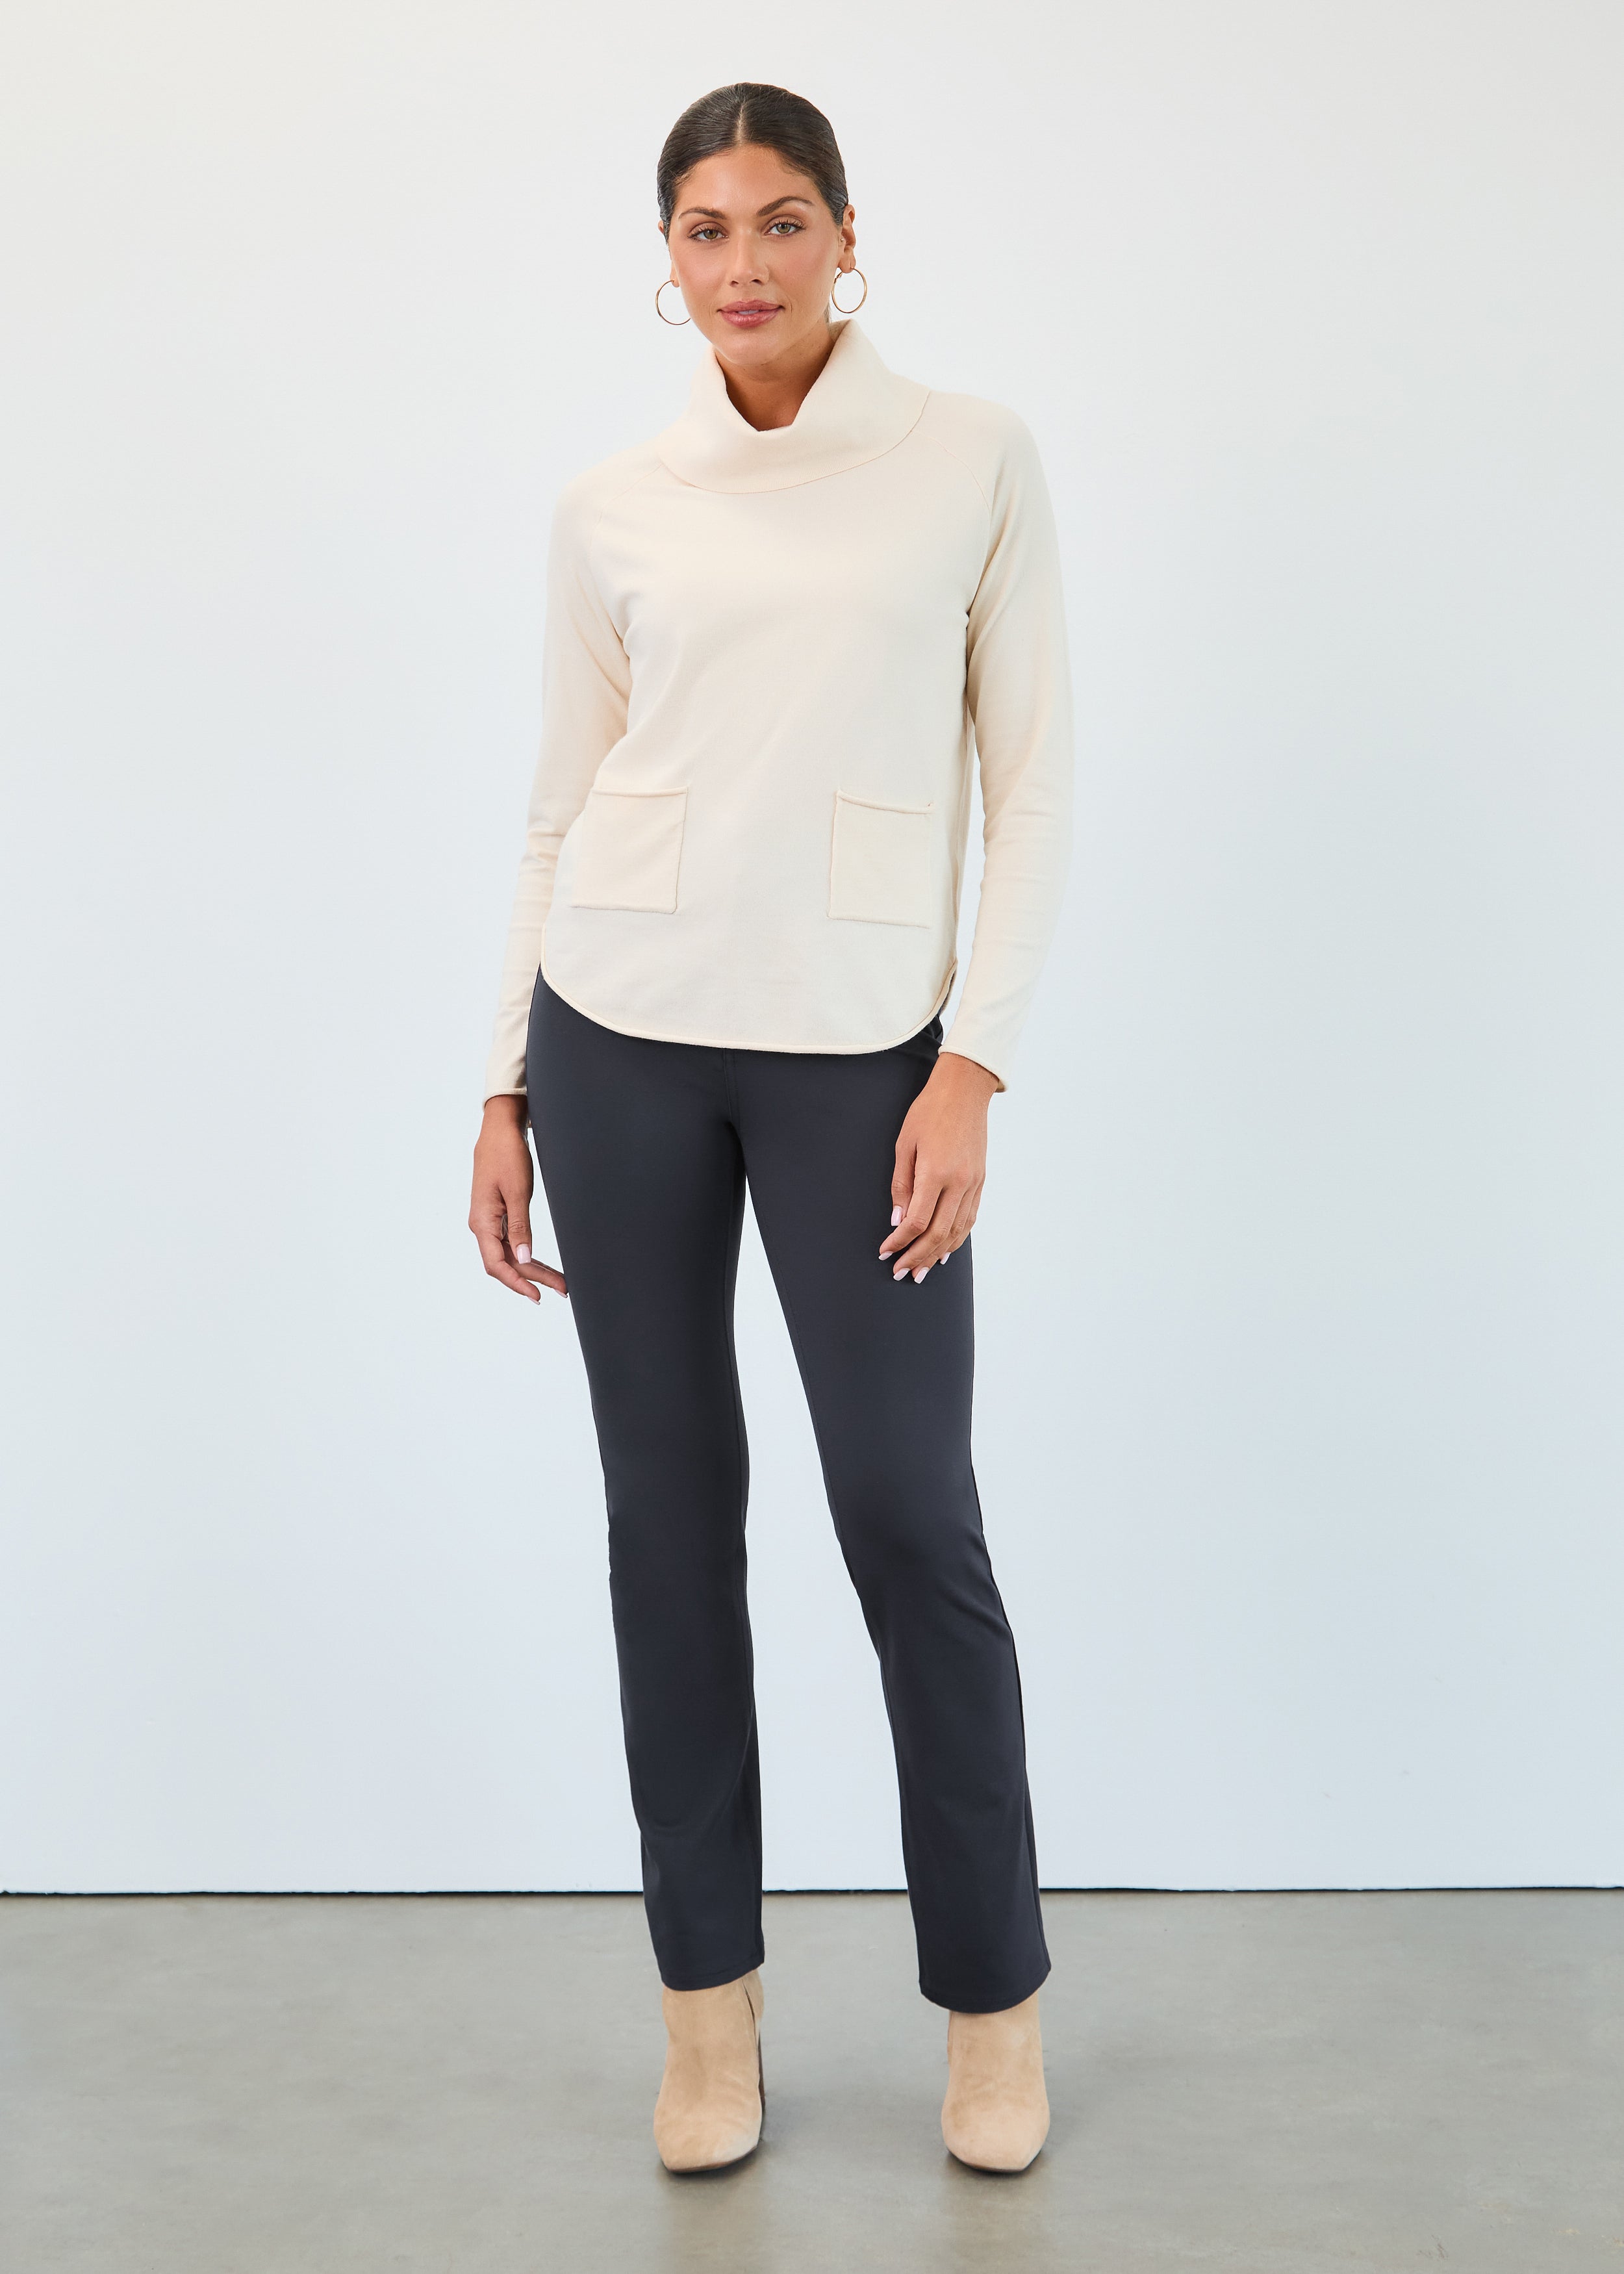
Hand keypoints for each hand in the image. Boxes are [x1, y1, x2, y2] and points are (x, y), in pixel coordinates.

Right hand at [469, 1096, 567, 1300]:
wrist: (500, 1130)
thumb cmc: (507, 1155)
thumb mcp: (517, 1191)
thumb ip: (519, 1227)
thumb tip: (522, 1259)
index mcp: (482, 1222)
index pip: (497, 1265)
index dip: (517, 1283)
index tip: (538, 1296)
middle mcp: (482, 1226)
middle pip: (506, 1264)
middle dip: (534, 1278)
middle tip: (563, 1289)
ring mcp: (489, 1221)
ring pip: (510, 1255)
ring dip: (533, 1269)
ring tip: (559, 1282)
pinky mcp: (497, 1215)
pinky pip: (510, 1243)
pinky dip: (527, 1254)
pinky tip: (541, 1264)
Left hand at [878, 1050, 998, 1281]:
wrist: (964, 1092)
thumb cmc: (928, 1113)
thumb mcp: (904, 1145)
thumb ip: (901, 1186)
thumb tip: (897, 1220)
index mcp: (936, 1172)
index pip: (917, 1221)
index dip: (900, 1242)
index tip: (885, 1252)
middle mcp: (959, 1182)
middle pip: (939, 1233)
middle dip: (917, 1257)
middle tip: (900, 1273)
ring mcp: (973, 1183)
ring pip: (957, 1231)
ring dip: (937, 1255)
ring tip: (920, 1272)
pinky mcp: (980, 1181)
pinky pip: (969, 1219)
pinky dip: (956, 1239)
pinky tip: (944, 1251)